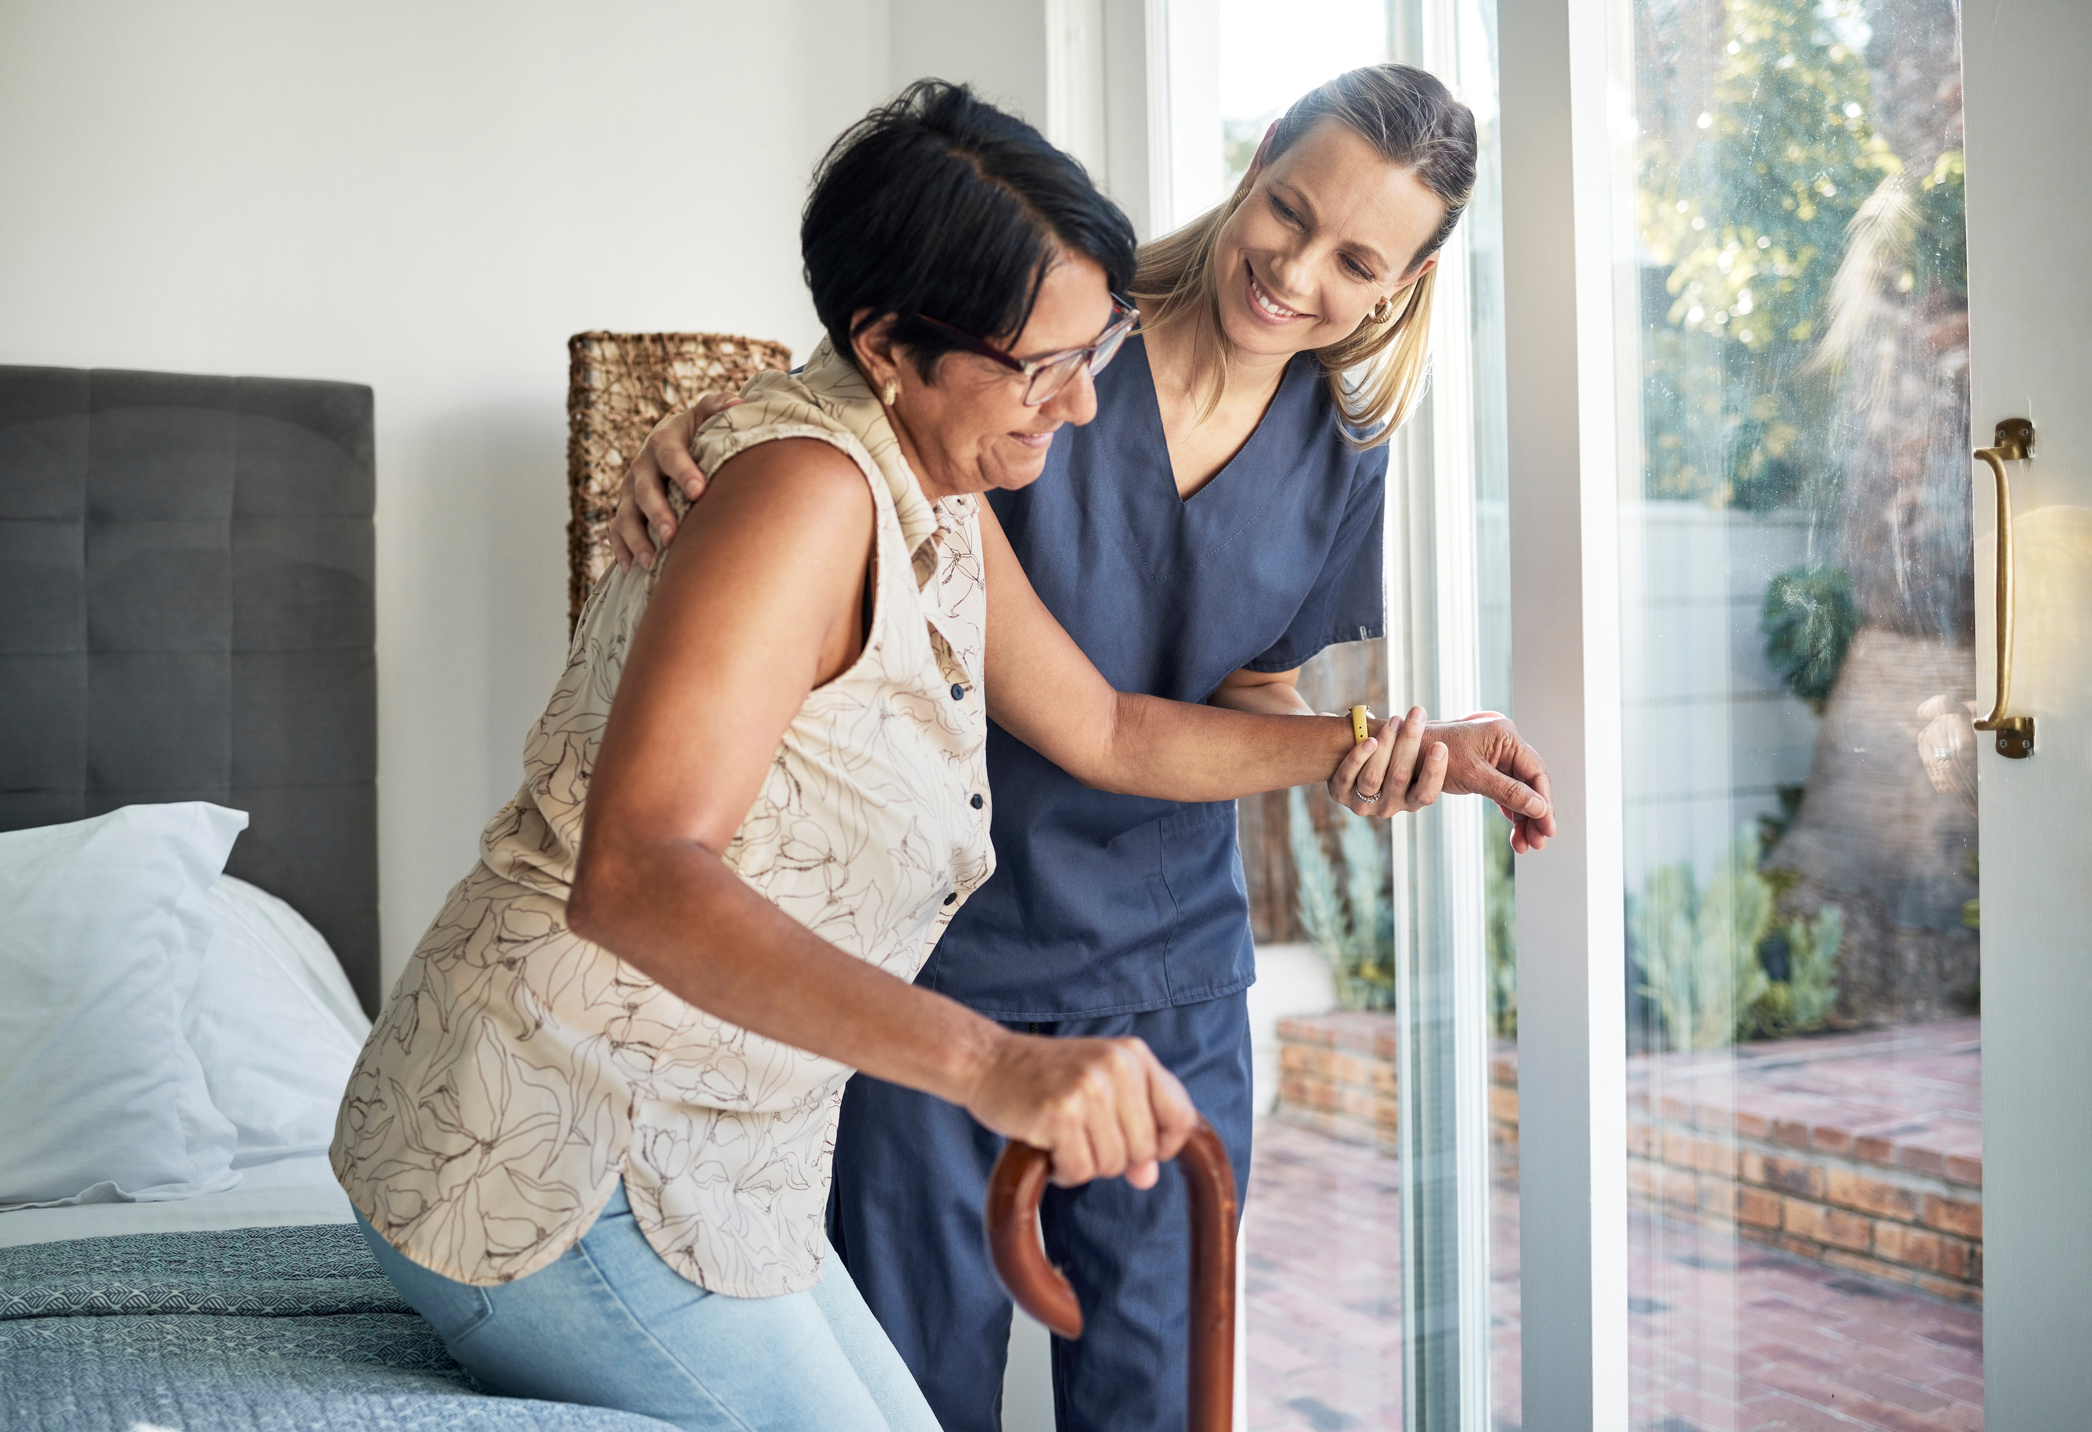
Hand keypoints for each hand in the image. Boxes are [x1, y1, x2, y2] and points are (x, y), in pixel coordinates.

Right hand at [608, 394, 741, 570]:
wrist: (671, 444)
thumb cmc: (698, 433)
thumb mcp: (707, 414)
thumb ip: (719, 406)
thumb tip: (740, 403)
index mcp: (664, 441)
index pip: (671, 455)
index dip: (683, 471)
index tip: (700, 491)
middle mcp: (642, 466)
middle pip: (644, 491)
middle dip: (658, 514)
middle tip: (673, 536)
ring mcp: (629, 491)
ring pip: (626, 515)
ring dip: (637, 539)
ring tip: (652, 561)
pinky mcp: (625, 511)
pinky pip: (616, 531)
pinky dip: (621, 550)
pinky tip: (632, 569)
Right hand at [964, 1032, 1197, 1189]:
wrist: (987, 1061)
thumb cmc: (1047, 1077)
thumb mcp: (1100, 1088)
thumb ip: (1133, 1127)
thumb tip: (1148, 1178)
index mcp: (1135, 1056)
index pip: (1181, 1117)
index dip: (1164, 1145)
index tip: (1138, 1148)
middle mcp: (1117, 1068)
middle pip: (1145, 1150)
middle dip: (1115, 1157)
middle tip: (1082, 1135)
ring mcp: (1088, 1089)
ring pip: (1112, 1165)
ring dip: (1084, 1164)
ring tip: (1061, 1137)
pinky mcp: (1059, 1114)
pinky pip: (1079, 1171)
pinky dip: (1062, 1170)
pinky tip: (1046, 1147)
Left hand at [1328, 706, 1448, 815]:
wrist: (1351, 758)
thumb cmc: (1393, 756)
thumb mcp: (1413, 758)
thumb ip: (1427, 748)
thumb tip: (1461, 727)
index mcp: (1412, 801)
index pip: (1426, 794)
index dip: (1433, 772)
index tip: (1440, 745)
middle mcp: (1389, 806)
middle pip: (1399, 778)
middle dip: (1409, 742)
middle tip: (1417, 714)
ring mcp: (1363, 803)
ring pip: (1373, 777)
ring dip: (1385, 744)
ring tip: (1395, 720)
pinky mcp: (1340, 794)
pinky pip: (1347, 777)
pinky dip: (1358, 757)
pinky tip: (1369, 740)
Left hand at [1428, 711, 1556, 853]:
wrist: (1405, 751)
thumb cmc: (1434, 755)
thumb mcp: (1474, 776)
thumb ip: (1508, 792)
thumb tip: (1540, 809)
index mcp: (1506, 737)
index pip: (1536, 773)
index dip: (1544, 803)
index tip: (1548, 830)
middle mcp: (1506, 744)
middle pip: (1531, 784)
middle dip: (1535, 815)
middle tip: (1537, 844)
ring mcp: (1497, 756)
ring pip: (1519, 790)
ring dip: (1523, 818)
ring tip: (1525, 846)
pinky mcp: (1487, 768)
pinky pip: (1506, 790)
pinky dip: (1510, 810)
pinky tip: (1515, 832)